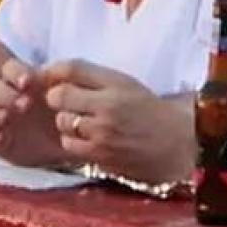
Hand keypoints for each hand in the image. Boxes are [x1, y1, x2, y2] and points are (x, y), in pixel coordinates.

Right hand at [0, 59, 66, 166]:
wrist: (70, 144)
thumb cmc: (67, 114)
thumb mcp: (67, 97)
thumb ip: (58, 83)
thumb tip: (48, 73)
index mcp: (23, 81)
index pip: (9, 68)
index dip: (14, 72)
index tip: (27, 82)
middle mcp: (5, 96)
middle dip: (4, 94)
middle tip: (24, 105)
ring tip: (5, 119)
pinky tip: (1, 139)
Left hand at [39, 59, 194, 183]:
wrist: (176, 143)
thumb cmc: (148, 110)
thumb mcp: (125, 83)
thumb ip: (90, 75)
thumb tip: (50, 72)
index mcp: (117, 85)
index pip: (71, 70)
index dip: (56, 74)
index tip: (59, 81)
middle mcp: (109, 108)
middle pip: (58, 97)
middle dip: (59, 99)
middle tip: (72, 103)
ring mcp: (103, 135)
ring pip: (62, 122)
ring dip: (67, 121)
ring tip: (85, 122)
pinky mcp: (101, 156)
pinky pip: (70, 144)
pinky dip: (74, 140)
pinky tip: (90, 138)